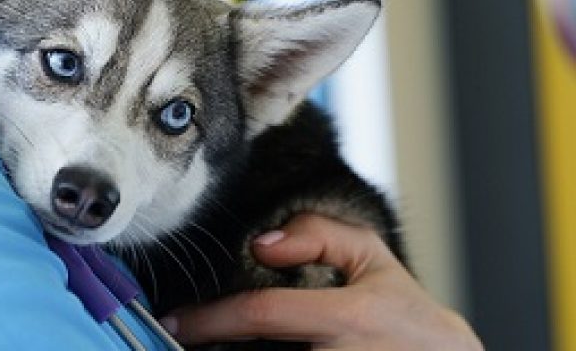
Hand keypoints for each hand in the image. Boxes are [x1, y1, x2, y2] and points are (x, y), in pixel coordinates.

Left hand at [159, 215, 482, 349]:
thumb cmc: (405, 315)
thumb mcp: (372, 262)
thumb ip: (318, 236)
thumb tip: (260, 243)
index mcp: (349, 319)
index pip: (262, 314)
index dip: (208, 319)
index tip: (172, 321)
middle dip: (211, 350)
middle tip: (178, 342)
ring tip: (207, 347)